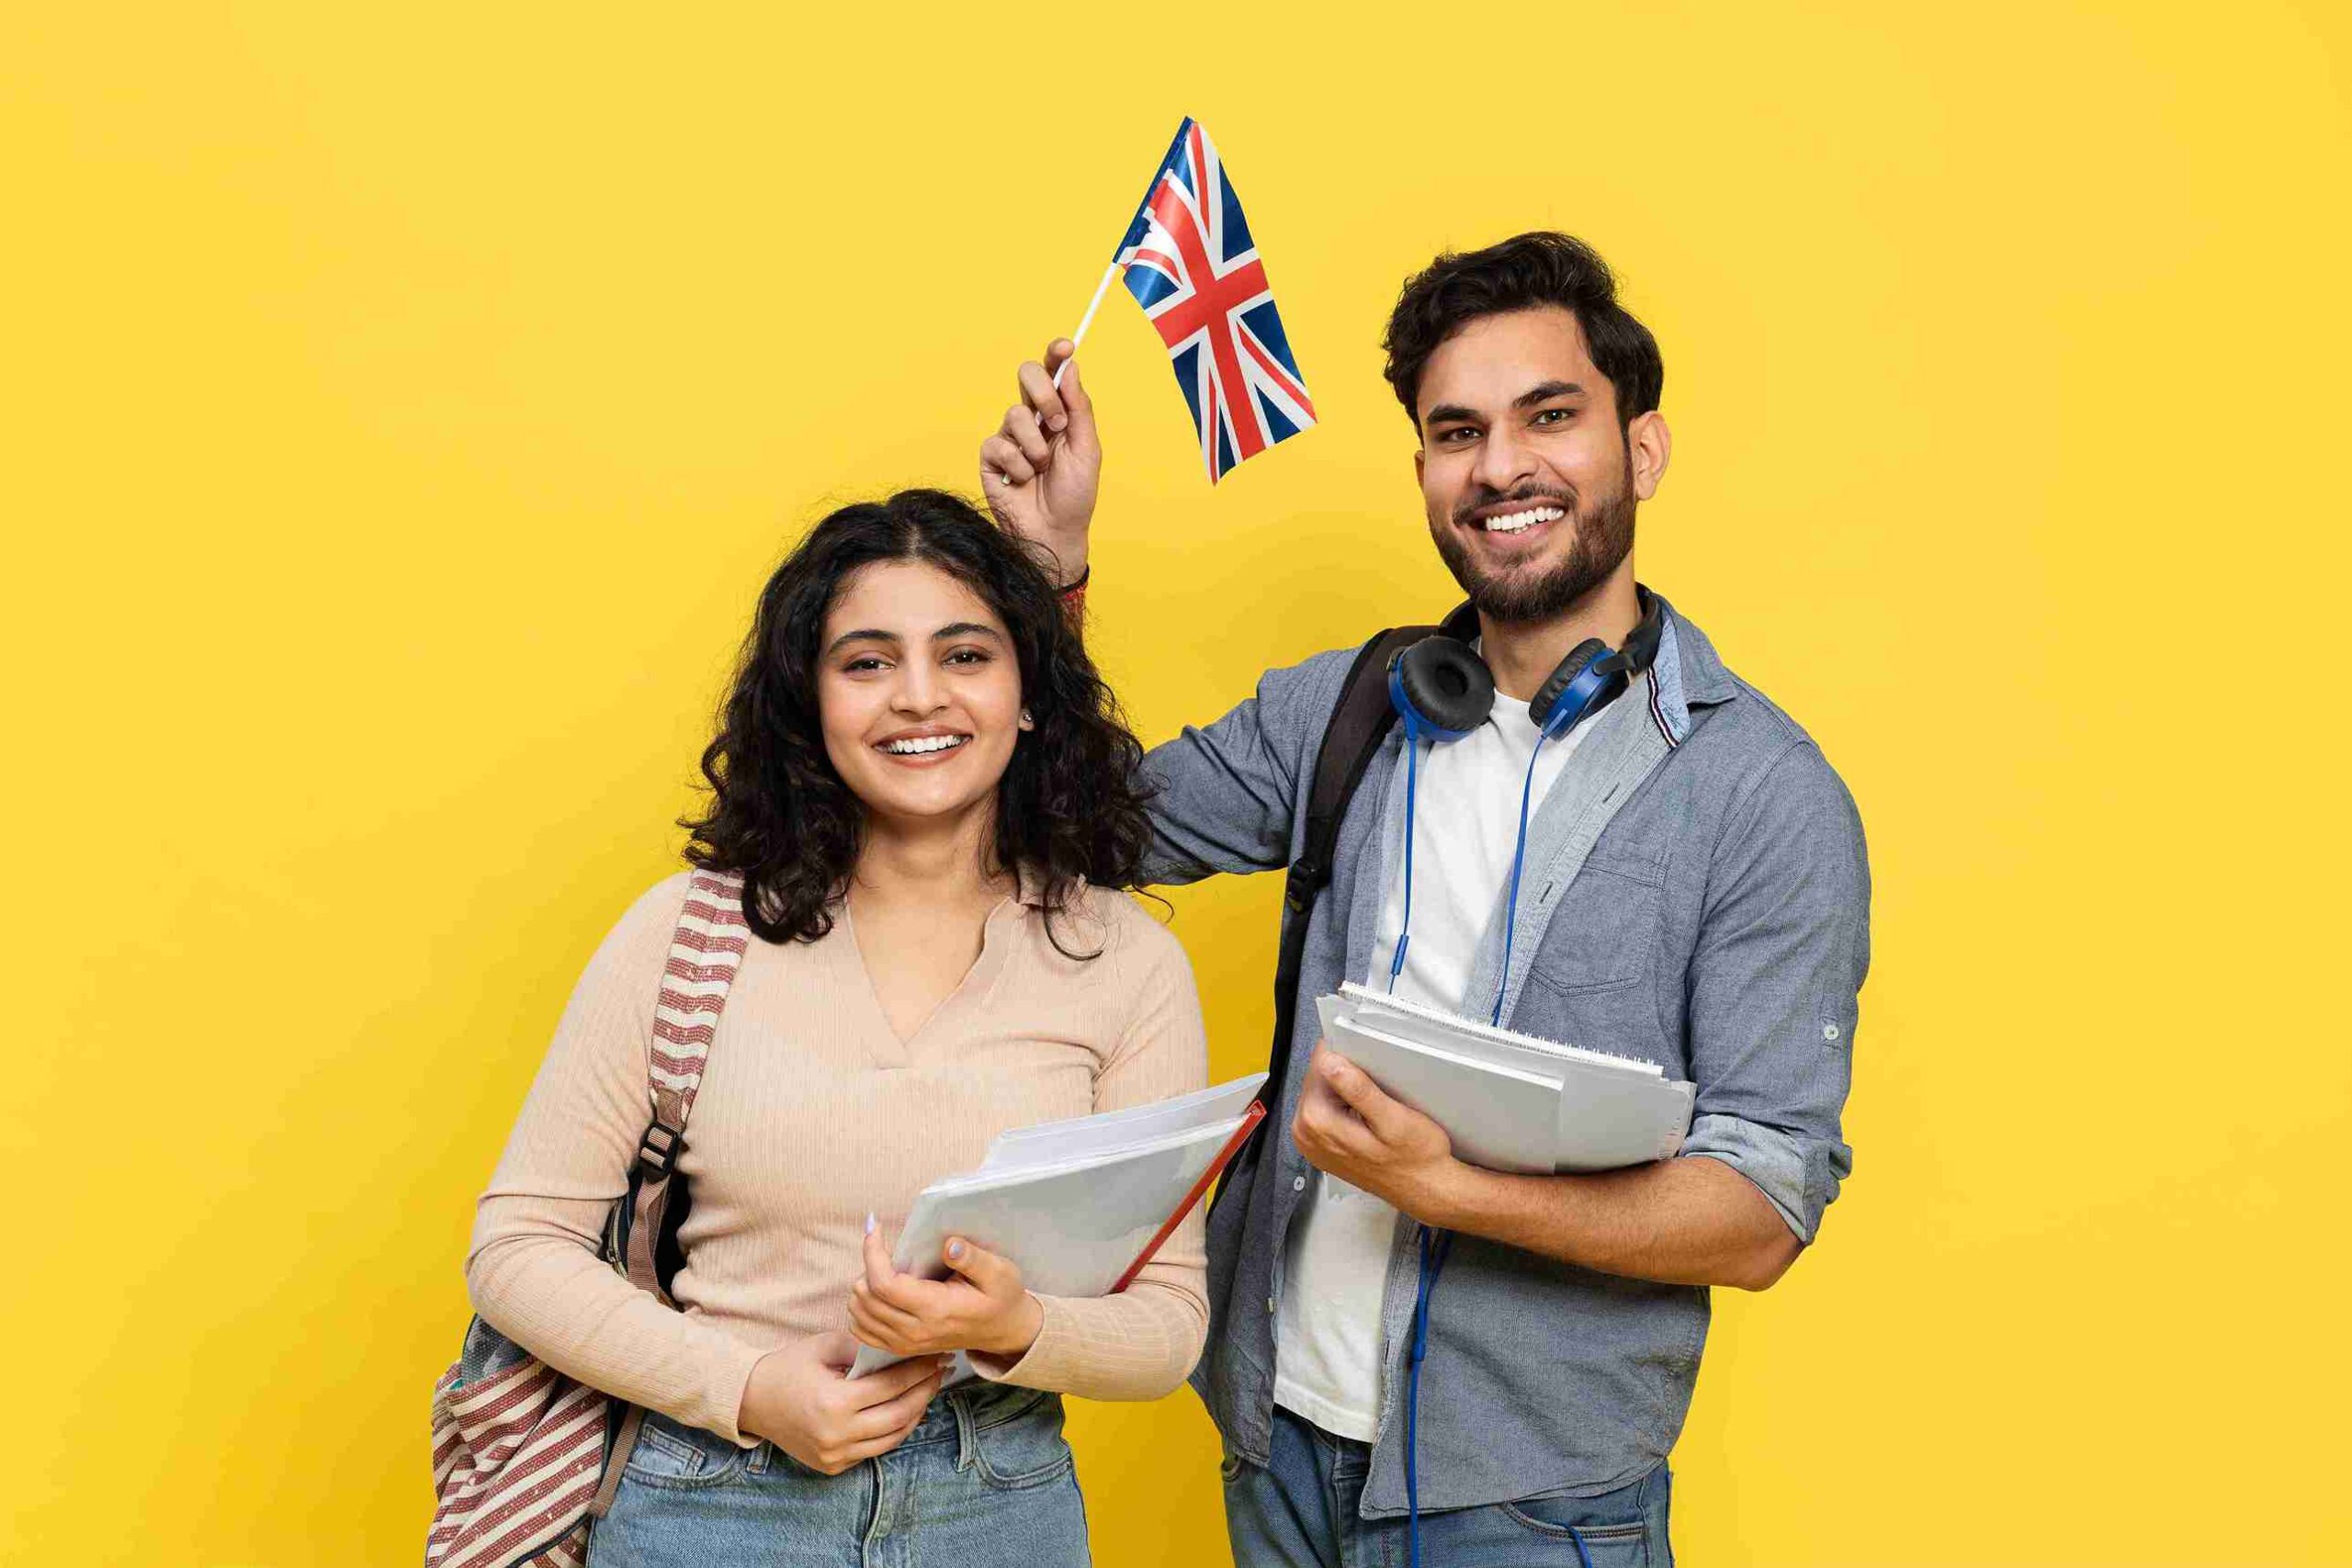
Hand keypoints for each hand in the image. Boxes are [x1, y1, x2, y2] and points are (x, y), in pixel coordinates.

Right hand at [736, 1329, 946, 1475]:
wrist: (752, 1401)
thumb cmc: (790, 1367)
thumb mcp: (825, 1346)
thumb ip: (863, 1346)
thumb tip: (903, 1347)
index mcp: (834, 1402)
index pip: (890, 1386)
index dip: (918, 1370)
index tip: (934, 1355)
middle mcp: (836, 1435)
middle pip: (899, 1415)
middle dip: (925, 1391)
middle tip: (940, 1371)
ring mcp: (835, 1455)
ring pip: (892, 1438)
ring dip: (915, 1414)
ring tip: (927, 1390)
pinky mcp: (833, 1466)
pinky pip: (874, 1450)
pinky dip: (893, 1431)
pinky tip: (904, 1411)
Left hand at [847, 1224, 1044, 1361]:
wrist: (1003, 1330)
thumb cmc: (1001, 1297)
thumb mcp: (1000, 1272)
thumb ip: (973, 1258)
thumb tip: (949, 1245)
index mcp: (936, 1310)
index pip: (884, 1284)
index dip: (872, 1252)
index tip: (876, 1226)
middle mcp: (914, 1331)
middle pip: (865, 1298)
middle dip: (868, 1264)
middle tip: (885, 1247)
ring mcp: (904, 1343)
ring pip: (858, 1314)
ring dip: (862, 1285)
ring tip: (883, 1267)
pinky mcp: (899, 1348)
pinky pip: (861, 1330)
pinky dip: (861, 1307)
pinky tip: (876, 1290)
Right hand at [979, 338, 1099, 584]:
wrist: (1055, 532)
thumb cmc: (1074, 494)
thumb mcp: (1087, 449)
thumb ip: (1079, 408)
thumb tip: (1071, 366)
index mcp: (1058, 413)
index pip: (1053, 373)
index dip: (1055, 354)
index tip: (1066, 346)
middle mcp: (1032, 419)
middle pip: (1026, 376)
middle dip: (1044, 396)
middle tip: (1058, 424)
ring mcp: (1009, 436)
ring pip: (1014, 414)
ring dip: (1036, 445)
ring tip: (1042, 469)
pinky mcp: (991, 458)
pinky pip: (999, 444)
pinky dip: (1018, 465)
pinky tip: (1023, 481)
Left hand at [1290, 1042, 1461, 1221]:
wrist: (1424, 1188)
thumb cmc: (1416, 1156)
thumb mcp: (1393, 1119)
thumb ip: (1359, 1090)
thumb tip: (1330, 1063)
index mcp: (1317, 1121)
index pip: (1319, 1064)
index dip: (1347, 1056)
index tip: (1369, 1065)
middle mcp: (1305, 1133)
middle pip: (1317, 1078)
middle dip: (1345, 1075)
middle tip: (1377, 1088)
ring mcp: (1310, 1142)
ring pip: (1321, 1092)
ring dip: (1345, 1091)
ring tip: (1374, 1105)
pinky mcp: (1319, 1146)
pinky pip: (1324, 1111)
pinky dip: (1343, 1106)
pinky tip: (1365, 1117)